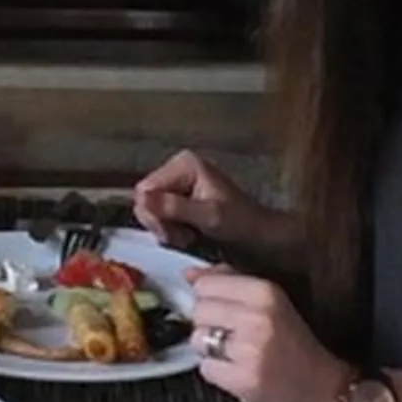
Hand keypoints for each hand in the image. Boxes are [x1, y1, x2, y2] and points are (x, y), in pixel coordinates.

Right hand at [133, 149, 291, 262]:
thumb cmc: (241, 223)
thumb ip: (174, 207)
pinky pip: (159, 217)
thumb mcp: (208, 216)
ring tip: (188, 237)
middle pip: (144, 200)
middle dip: (160, 224)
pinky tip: (187, 236)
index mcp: (184, 164)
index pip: (145, 189)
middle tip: (182, 237)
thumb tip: (141, 198)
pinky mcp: (179, 200)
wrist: (260, 236)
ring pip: (150, 211)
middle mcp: (177, 169)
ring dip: (166, 230)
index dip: (153, 214)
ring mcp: (177, 185)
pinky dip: (170, 231)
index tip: (172, 233)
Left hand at [178, 267, 350, 401]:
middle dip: (209, 325)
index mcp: (265, 292)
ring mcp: (250, 349)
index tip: (223, 309)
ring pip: (197, 339)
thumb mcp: (272, 303)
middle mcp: (257, 317)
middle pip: (198, 310)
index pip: (206, 284)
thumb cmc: (296, 347)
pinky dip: (217, 373)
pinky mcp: (243, 379)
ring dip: (211, 350)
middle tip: (234, 336)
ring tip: (237, 354)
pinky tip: (238, 371)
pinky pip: (205, 368)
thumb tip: (190, 274)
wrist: (324, 389)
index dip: (209, 299)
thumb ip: (231, 282)